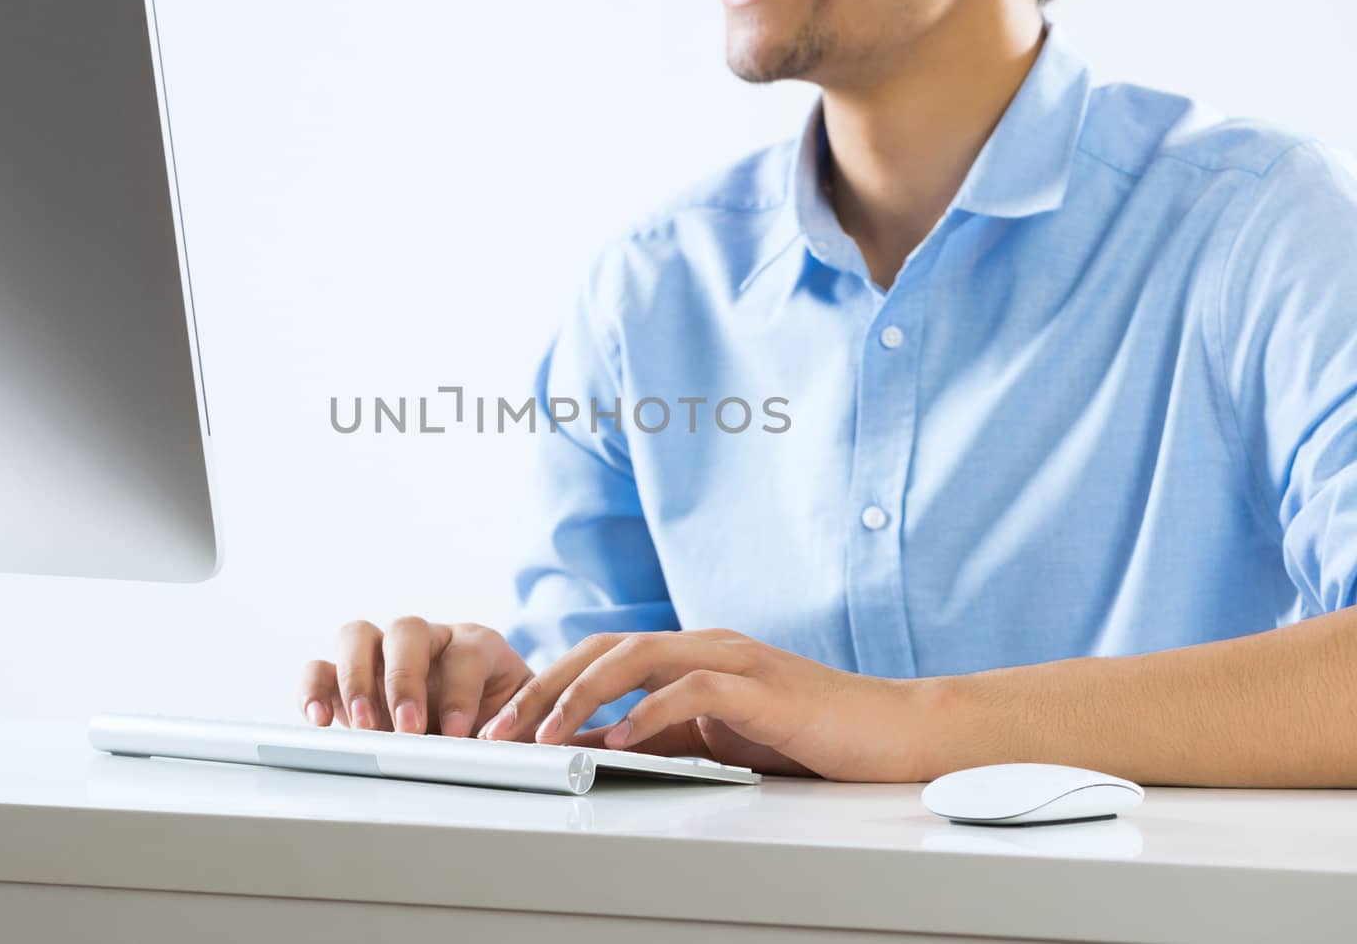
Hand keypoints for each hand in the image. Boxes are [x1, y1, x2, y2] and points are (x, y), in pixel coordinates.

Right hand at [300, 618, 533, 737]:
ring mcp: (383, 654)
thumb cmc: (504, 725)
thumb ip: (522, 735)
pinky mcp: (347, 679)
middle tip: (409, 728)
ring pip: (358, 636)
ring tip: (365, 727)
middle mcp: (428, 640)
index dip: (461, 690)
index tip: (459, 733)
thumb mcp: (523, 728)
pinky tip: (319, 720)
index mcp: (477, 645)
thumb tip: (520, 754)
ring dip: (357, 680)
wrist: (482, 730)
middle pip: (406, 629)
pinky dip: (315, 689)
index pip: (466, 652)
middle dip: (405, 679)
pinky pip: (320, 668)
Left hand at [479, 629, 932, 780]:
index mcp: (691, 653)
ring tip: (544, 733)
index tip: (505, 725)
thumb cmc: (811, 736)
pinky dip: (651, 711)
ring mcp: (733, 659)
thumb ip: (665, 737)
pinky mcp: (762, 688)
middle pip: (602, 649)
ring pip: (636, 658)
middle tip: (500, 730)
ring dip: (582, 695)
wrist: (893, 731)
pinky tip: (622, 738)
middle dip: (544, 688)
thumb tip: (601, 750)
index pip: (600, 657)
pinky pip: (693, 690)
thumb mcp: (720, 740)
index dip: (548, 685)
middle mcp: (704, 644)